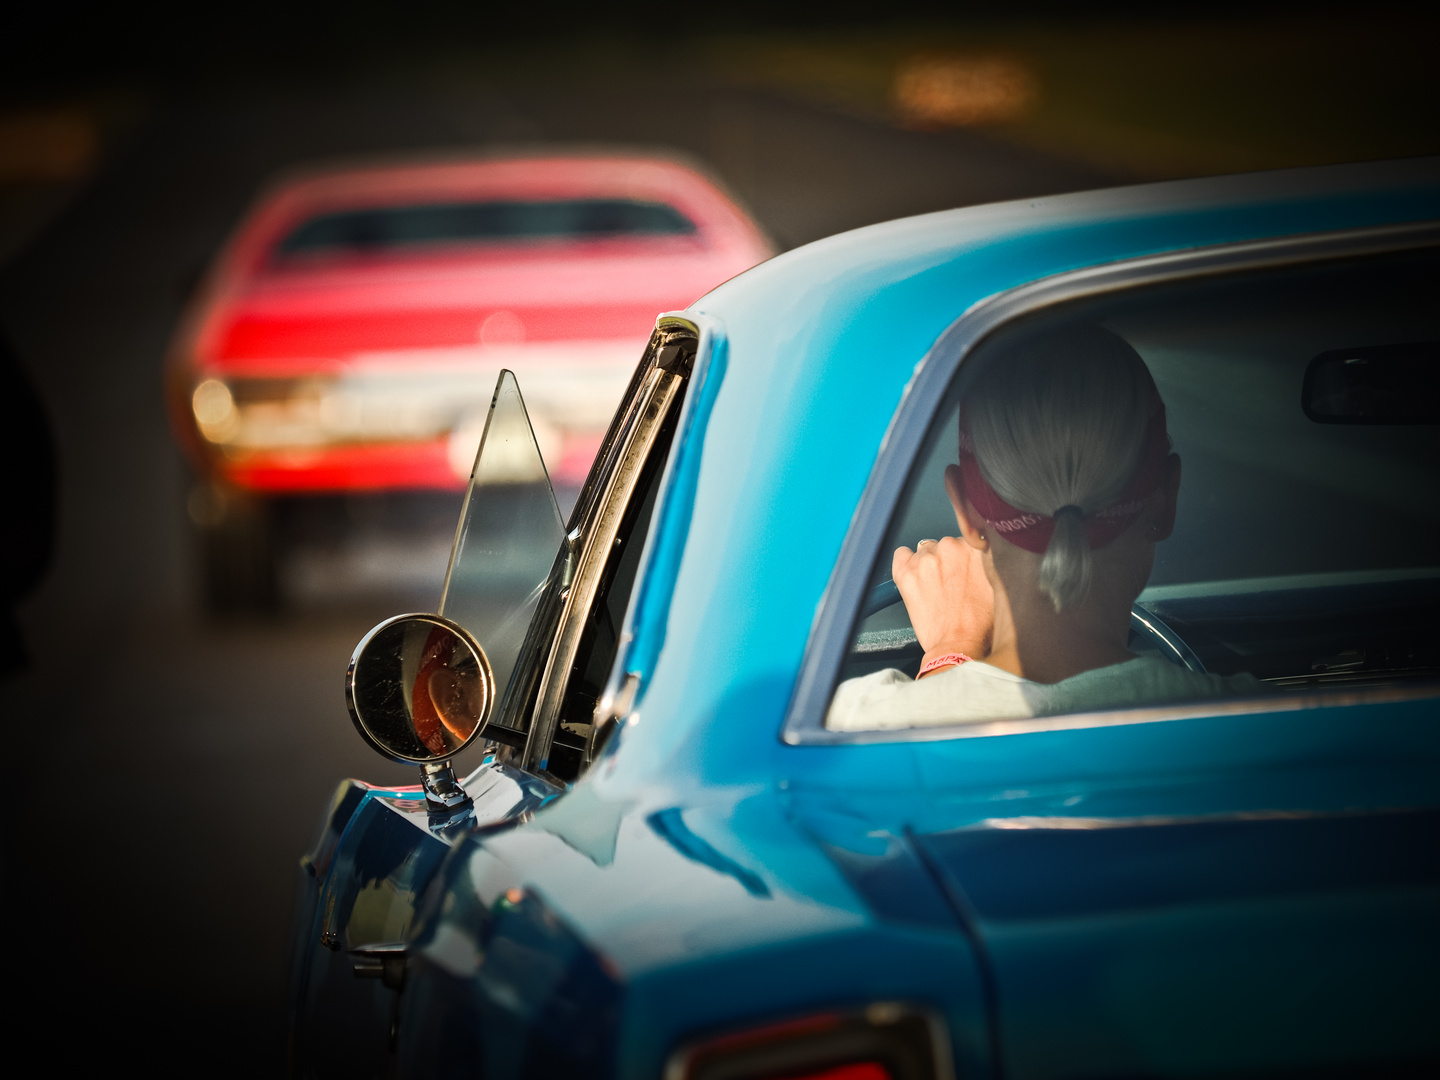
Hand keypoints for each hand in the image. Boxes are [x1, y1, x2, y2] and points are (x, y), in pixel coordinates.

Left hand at [892, 536, 993, 673]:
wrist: (960, 645)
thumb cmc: (981, 624)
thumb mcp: (998, 585)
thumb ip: (989, 563)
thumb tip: (983, 556)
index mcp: (977, 547)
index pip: (968, 540)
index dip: (966, 560)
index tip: (965, 572)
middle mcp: (951, 546)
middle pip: (946, 546)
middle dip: (948, 562)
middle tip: (952, 587)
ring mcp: (927, 558)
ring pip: (925, 551)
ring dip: (929, 566)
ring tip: (936, 591)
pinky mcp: (906, 572)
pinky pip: (901, 554)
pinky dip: (905, 565)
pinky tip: (915, 581)